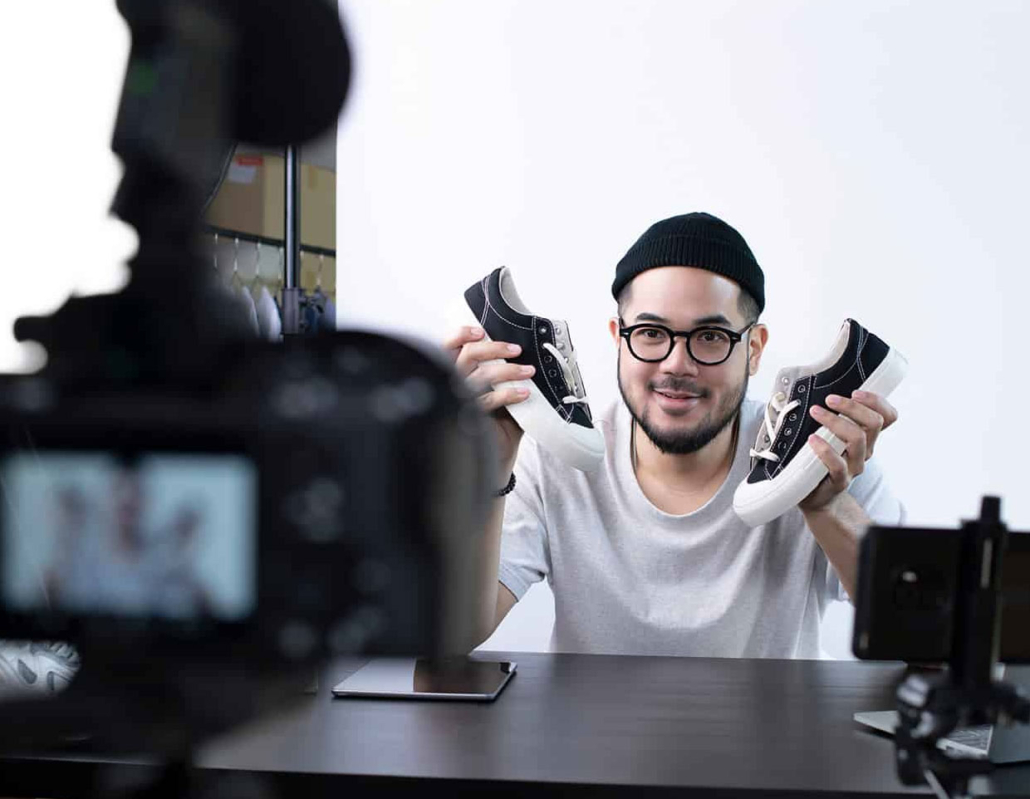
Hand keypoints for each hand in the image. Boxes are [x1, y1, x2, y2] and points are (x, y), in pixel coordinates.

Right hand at [443, 325, 530, 475]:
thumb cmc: (496, 423)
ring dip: (508, 370)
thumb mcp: (498, 394)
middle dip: (493, 348)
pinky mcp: (470, 419)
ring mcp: (459, 402)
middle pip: (465, 355)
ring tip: (528, 371)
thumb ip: (499, 374)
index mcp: (454, 375)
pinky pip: (489, 400)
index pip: (446, 347)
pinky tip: (525, 393)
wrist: (494, 458)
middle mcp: (452, 386)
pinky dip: (509, 393)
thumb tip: (519, 352)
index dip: (460, 335)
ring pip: (480, 376)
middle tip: (516, 350)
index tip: (481, 331)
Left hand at [798, 390, 898, 512]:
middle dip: (853, 407)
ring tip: (815, 412)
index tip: (856, 392)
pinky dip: (825, 449)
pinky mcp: (840, 481)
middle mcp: (865, 450)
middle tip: (830, 399)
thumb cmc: (821, 460)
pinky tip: (812, 439)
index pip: (887, 417)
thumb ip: (832, 420)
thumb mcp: (831, 436)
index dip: (877, 402)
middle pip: (874, 423)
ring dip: (835, 422)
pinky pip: (838, 465)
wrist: (816, 497)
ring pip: (857, 439)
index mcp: (867, 437)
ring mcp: (854, 466)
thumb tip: (815, 390)